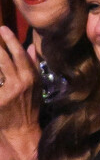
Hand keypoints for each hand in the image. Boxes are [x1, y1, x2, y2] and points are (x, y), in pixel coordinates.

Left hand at [0, 26, 41, 159]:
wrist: (23, 130)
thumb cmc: (30, 106)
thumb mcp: (36, 85)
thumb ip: (33, 65)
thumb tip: (32, 47)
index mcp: (32, 78)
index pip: (20, 54)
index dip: (11, 40)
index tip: (3, 29)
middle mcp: (21, 83)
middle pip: (4, 59)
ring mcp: (9, 92)